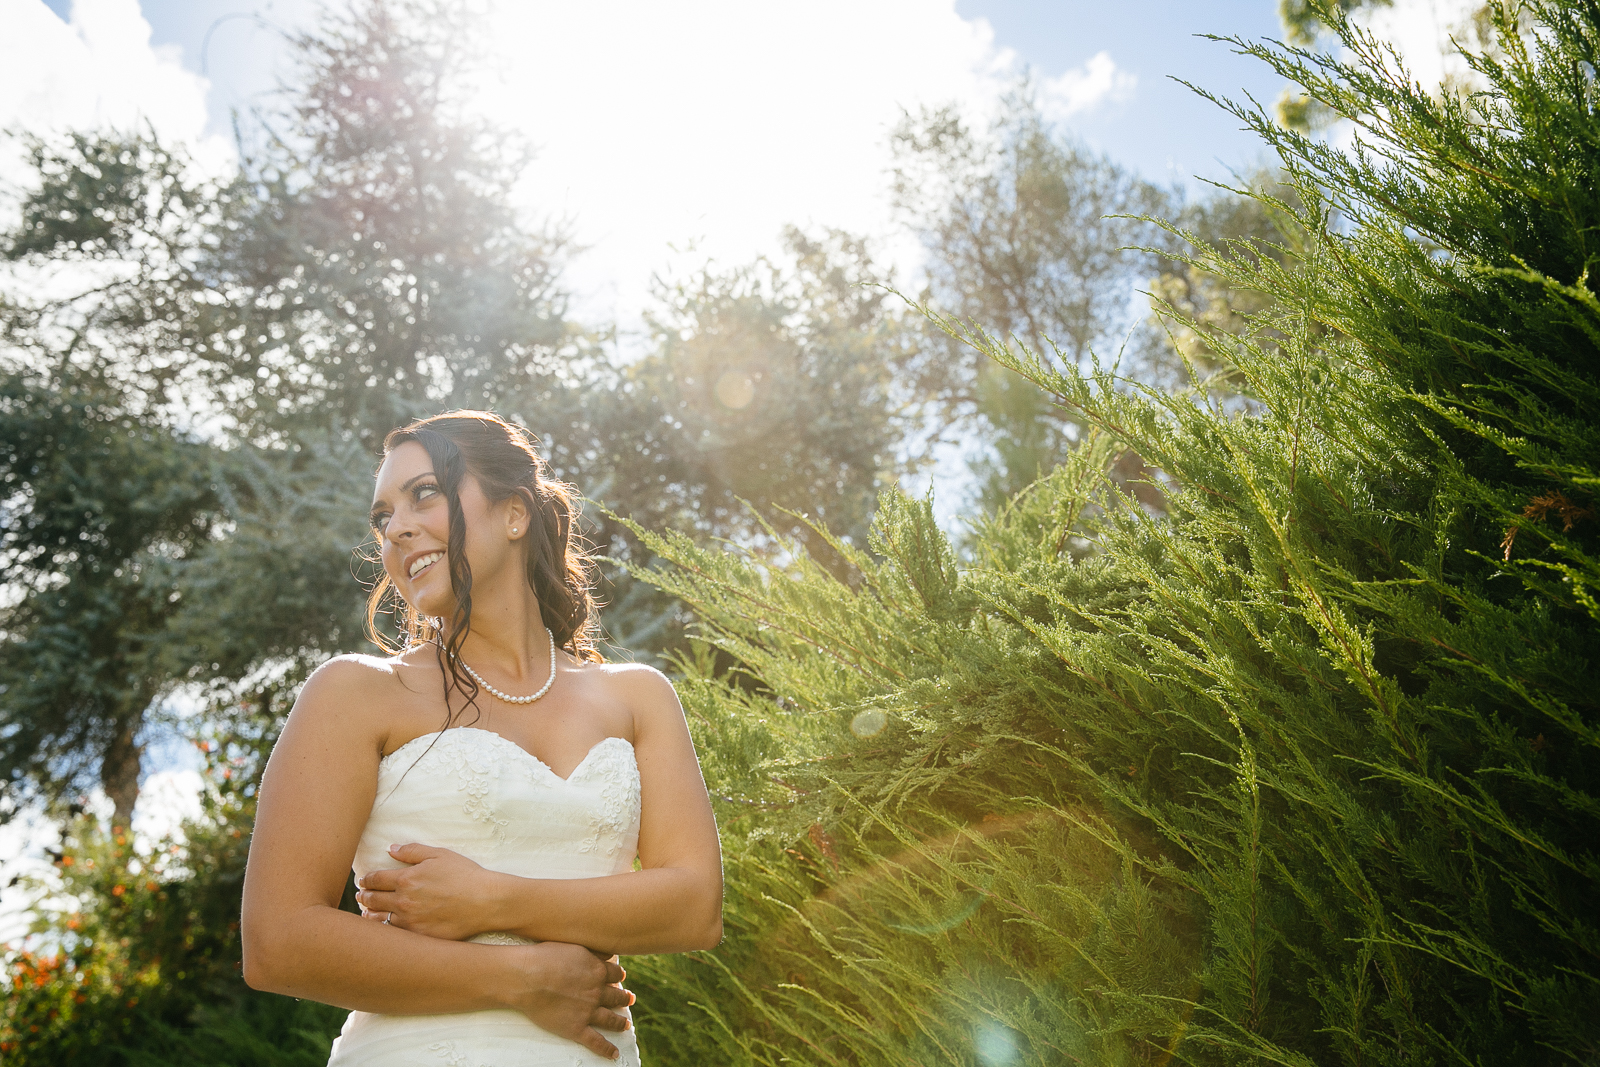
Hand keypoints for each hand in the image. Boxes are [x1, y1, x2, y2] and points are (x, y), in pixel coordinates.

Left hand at [355, 843, 499, 940]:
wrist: (485, 902)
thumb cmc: (465, 875)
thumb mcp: (440, 855)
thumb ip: (412, 851)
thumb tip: (390, 849)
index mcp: (406, 878)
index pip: (375, 879)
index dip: (366, 879)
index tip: (363, 880)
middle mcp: (403, 901)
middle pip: (372, 899)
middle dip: (364, 896)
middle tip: (361, 895)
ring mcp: (410, 921)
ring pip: (378, 919)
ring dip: (370, 914)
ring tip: (366, 912)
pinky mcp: (418, 937)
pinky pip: (394, 935)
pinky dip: (385, 930)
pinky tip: (384, 927)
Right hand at [502, 942, 634, 1060]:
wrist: (527, 978)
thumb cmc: (545, 958)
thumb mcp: (575, 946)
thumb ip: (593, 952)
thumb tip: (607, 953)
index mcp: (597, 971)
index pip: (616, 974)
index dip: (618, 976)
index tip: (620, 978)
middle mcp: (597, 992)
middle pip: (617, 996)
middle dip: (625, 998)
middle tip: (629, 999)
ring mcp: (588, 1012)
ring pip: (611, 1019)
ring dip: (621, 1022)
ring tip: (626, 1025)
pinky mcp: (576, 1028)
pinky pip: (596, 1041)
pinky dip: (606, 1049)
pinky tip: (613, 1054)